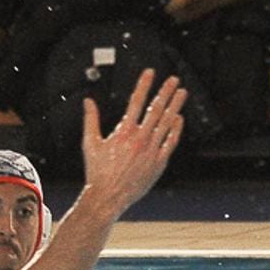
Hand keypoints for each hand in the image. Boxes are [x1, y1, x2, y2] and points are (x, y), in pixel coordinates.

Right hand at [81, 70, 187, 209]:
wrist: (108, 196)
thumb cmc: (97, 171)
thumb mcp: (90, 143)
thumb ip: (90, 119)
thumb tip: (88, 101)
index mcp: (124, 131)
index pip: (136, 101)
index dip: (144, 84)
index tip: (150, 73)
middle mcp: (140, 138)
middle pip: (156, 109)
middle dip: (166, 92)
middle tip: (174, 80)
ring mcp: (152, 150)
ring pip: (167, 123)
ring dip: (175, 106)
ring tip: (182, 93)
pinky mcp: (159, 162)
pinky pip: (171, 141)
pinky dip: (175, 129)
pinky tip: (179, 119)